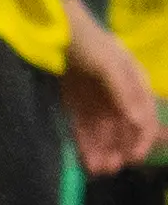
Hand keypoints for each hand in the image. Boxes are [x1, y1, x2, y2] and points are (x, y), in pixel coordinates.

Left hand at [64, 0, 159, 176]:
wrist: (59, 33)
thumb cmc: (91, 43)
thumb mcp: (110, 64)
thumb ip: (124, 91)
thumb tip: (140, 120)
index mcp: (135, 85)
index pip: (145, 118)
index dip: (142, 139)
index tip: (134, 157)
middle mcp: (119, 98)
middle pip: (123, 130)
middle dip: (119, 150)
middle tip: (109, 169)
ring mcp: (98, 104)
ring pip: (103, 134)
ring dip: (102, 152)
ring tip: (96, 170)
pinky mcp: (78, 107)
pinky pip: (84, 131)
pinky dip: (85, 145)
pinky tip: (85, 161)